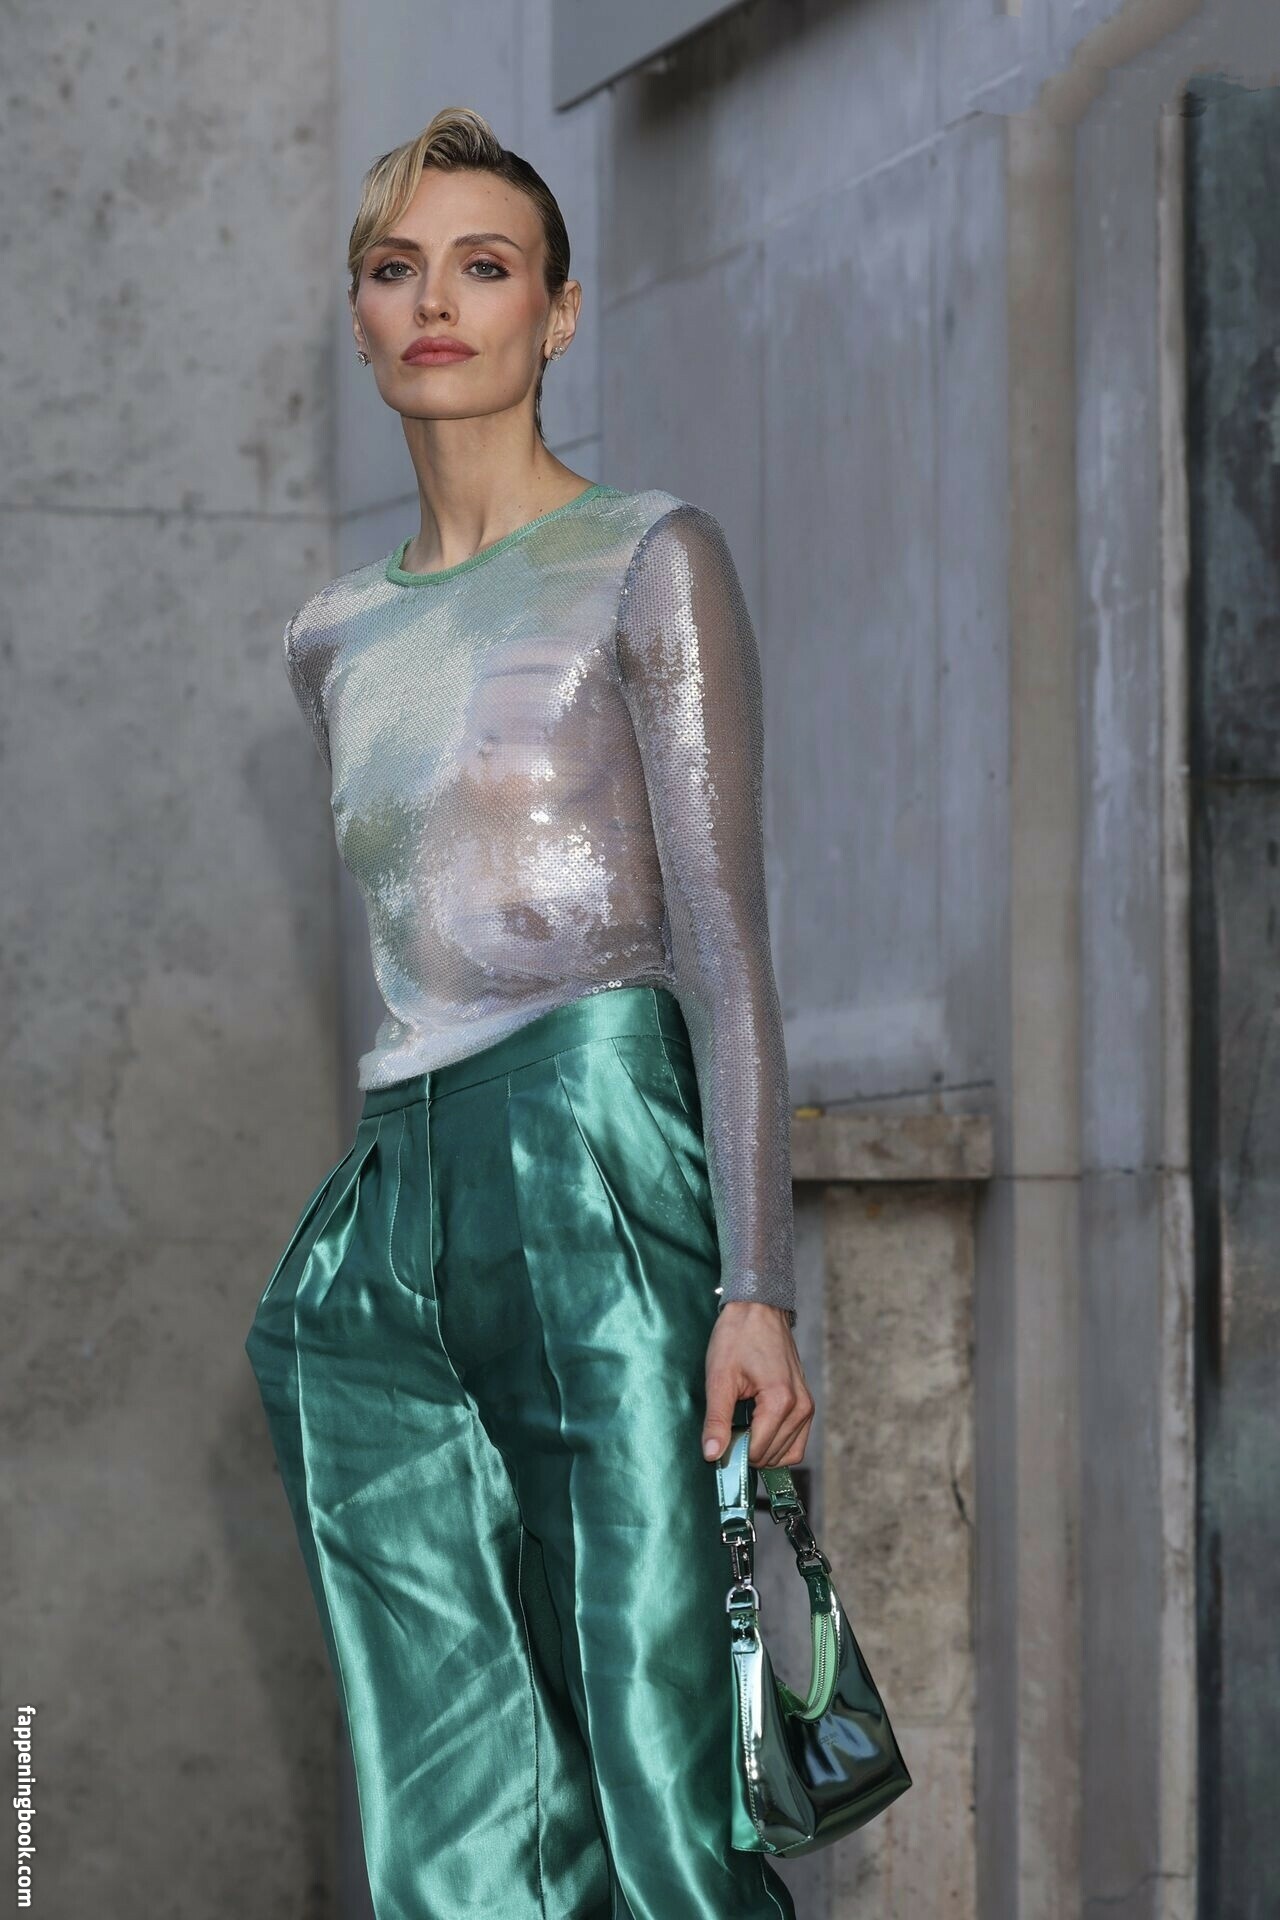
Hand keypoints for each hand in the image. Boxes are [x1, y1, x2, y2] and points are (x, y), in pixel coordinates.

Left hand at [701, 1301, 813, 1466]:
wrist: (758, 1308)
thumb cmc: (738, 1336)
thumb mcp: (719, 1378)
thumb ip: (717, 1420)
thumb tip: (712, 1455)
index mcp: (780, 1401)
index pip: (758, 1451)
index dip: (733, 1452)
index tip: (717, 1439)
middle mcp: (801, 1407)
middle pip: (772, 1456)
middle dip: (747, 1451)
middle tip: (726, 1430)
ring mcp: (807, 1406)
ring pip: (787, 1454)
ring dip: (762, 1450)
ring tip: (741, 1427)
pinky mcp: (806, 1404)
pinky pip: (796, 1441)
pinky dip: (777, 1444)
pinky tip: (756, 1429)